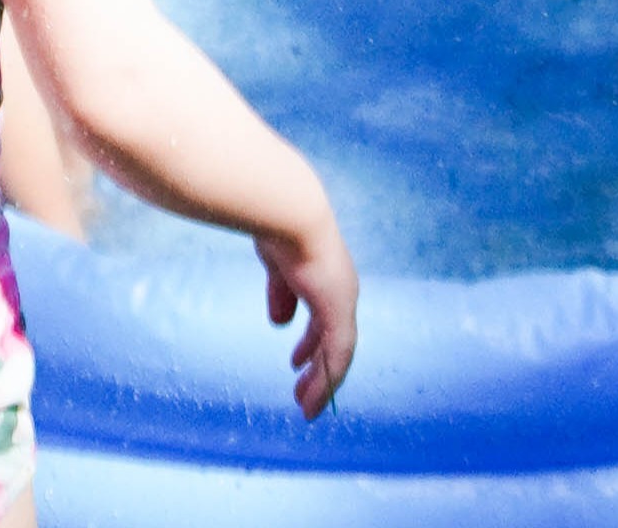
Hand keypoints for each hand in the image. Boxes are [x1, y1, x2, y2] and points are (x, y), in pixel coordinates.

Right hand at [256, 221, 357, 420]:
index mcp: (326, 279)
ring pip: (336, 355)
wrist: (289, 213)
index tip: (297, 363)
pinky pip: (335, 357)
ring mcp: (342, 303)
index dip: (310, 343)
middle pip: (331, 340)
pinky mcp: (338, 313)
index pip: (323, 319)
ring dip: (321, 381)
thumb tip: (280, 322)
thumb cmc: (278, 227)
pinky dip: (325, 381)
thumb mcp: (276, 266)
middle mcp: (340, 293)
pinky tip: (310, 397)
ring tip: (305, 404)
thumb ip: (281, 293)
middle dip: (316, 366)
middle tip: (302, 389)